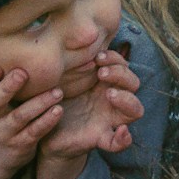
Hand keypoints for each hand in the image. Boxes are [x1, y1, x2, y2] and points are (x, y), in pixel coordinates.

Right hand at [0, 65, 64, 178]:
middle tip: (22, 73)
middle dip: (7, 88)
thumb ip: (3, 81)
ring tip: (57, 92)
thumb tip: (25, 46)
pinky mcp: (21, 144)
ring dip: (38, 104)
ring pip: (19, 117)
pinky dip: (46, 121)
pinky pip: (34, 132)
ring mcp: (5, 132)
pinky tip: (58, 110)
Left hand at [34, 51, 145, 178]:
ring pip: (136, 109)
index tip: (98, 57)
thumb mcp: (61, 79)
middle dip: (121, 74)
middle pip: (133, 83)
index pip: (123, 67)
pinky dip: (124, 138)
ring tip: (109, 95)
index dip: (117, 59)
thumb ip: (68, 63)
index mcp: (103, 84)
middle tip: (101, 73)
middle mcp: (111, 100)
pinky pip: (119, 142)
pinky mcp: (101, 137)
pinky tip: (121, 131)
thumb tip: (67, 36)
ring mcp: (109, 119)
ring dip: (127, 99)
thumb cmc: (53, 99)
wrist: (42, 131)